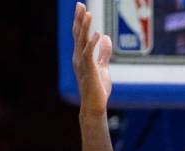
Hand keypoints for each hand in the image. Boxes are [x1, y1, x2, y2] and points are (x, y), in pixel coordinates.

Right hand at [71, 2, 112, 116]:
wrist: (94, 106)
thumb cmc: (97, 89)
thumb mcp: (103, 67)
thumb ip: (103, 53)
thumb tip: (106, 37)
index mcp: (81, 56)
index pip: (79, 35)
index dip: (80, 21)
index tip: (81, 7)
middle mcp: (79, 58)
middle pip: (78, 35)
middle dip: (79, 19)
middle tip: (80, 4)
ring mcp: (82, 64)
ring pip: (82, 42)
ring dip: (85, 27)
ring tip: (88, 14)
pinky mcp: (89, 70)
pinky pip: (89, 54)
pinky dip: (93, 43)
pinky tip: (98, 34)